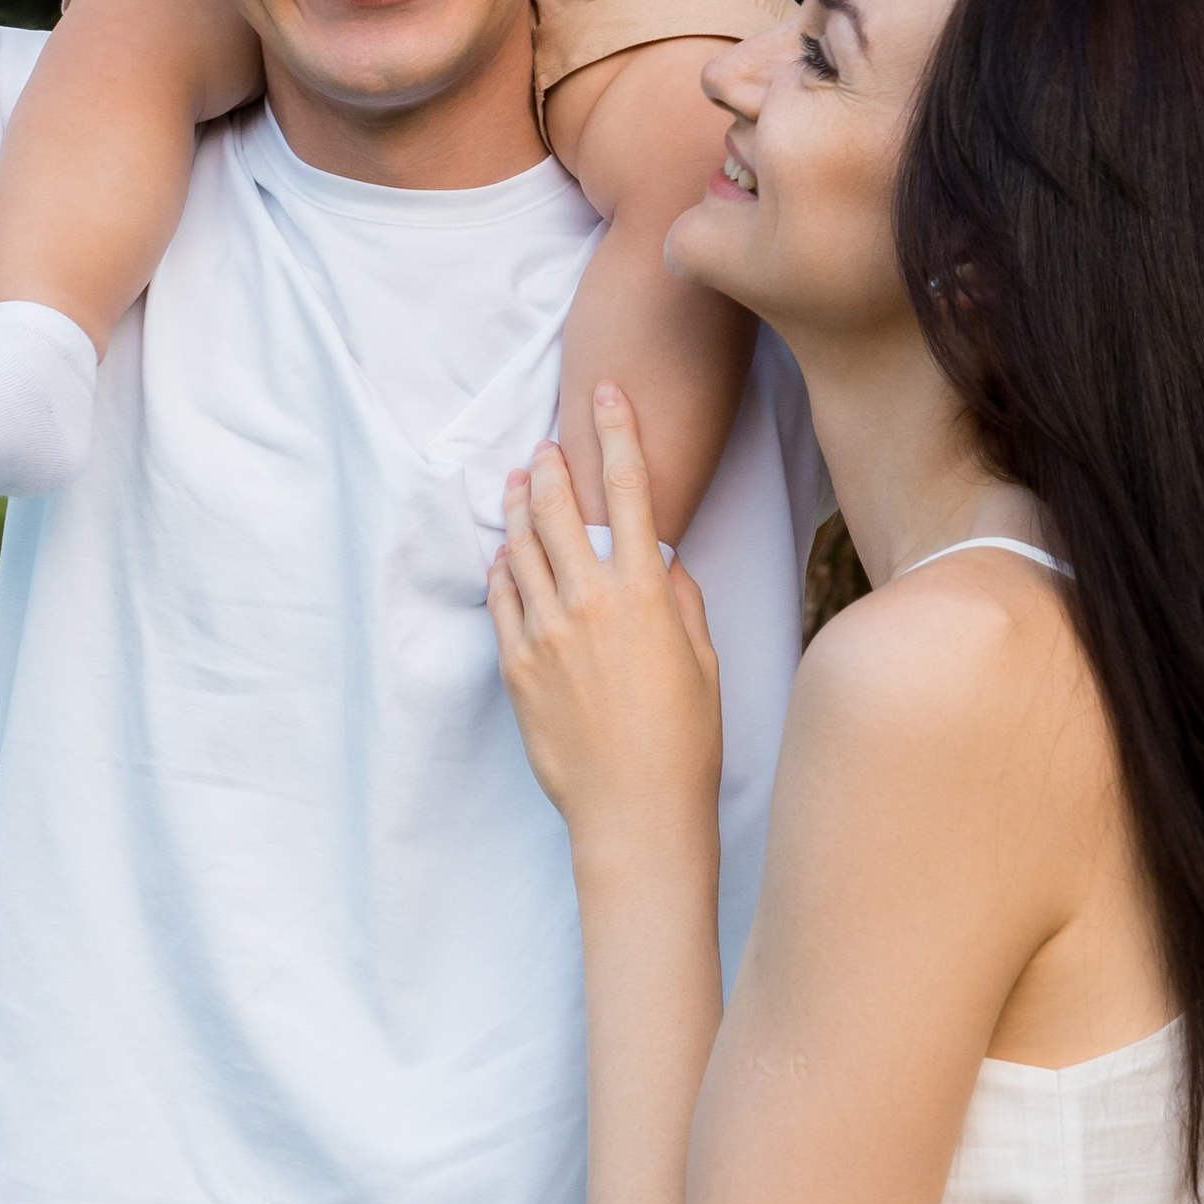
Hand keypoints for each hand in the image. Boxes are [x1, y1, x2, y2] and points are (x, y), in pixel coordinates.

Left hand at [489, 392, 722, 856]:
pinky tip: (503, 555)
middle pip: (556, 506)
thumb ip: (680, 600)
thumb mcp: (704, 660)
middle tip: (544, 447)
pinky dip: (501, 566)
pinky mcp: (516, 666)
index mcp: (645, 593)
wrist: (635, 811)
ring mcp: (545, 633)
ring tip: (513, 484)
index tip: (607, 392)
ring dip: (514, 506)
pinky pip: (499, 597)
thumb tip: (661, 562)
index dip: (616, 431)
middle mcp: (589, 602)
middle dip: (548, 465)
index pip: (627, 489)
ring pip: (519, 545)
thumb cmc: (685, 740)